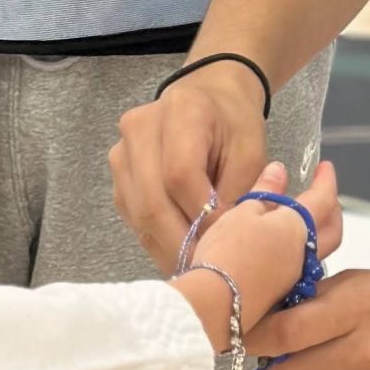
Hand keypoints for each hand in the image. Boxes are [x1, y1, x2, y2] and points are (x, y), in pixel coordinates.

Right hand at [111, 59, 270, 267]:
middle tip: (209, 270)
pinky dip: (157, 240)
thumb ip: (242, 192)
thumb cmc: (235, 125)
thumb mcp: (252, 151)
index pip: (180, 174)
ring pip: (140, 214)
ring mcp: (122, 152)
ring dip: (168, 247)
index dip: (202, 214)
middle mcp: (139, 128)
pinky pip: (134, 217)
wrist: (207, 100)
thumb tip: (224, 240)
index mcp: (181, 111)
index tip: (227, 241)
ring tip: (197, 267)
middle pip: (153, 200)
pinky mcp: (118, 176)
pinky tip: (180, 252)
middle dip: (183, 242)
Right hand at [167, 160, 342, 351]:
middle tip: (321, 194)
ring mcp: (293, 278)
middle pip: (331, 230)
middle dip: (331, 210)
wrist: (212, 306)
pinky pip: (297, 266)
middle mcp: (304, 255)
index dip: (327, 180)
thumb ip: (264, 192)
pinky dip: (295, 249)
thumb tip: (279, 171)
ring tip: (296, 217)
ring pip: (316, 249)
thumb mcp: (242, 212)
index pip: (324, 199)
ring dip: (314, 231)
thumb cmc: (228, 252)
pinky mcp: (278, 295)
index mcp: (299, 228)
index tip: (325, 167)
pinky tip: (276, 245)